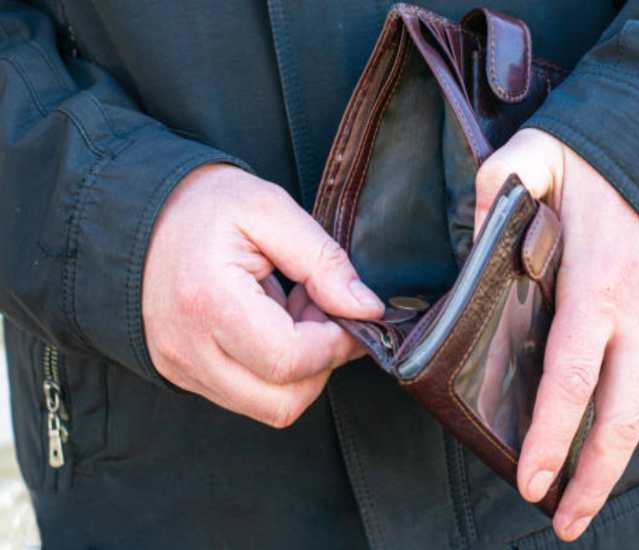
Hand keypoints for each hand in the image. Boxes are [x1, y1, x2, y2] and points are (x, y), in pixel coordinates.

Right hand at [142, 164, 383, 426]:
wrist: (135, 213)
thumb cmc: (202, 205)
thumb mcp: (270, 210)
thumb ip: (324, 260)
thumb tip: (367, 310)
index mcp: (209, 302)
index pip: (290, 361)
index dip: (336, 344)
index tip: (349, 312)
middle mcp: (188, 349)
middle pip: (282, 402)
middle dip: (320, 364)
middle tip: (320, 312)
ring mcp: (181, 367)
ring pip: (268, 407)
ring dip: (298, 370)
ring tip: (292, 314)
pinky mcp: (182, 373)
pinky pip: (246, 395)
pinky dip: (273, 370)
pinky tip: (269, 325)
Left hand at [475, 129, 638, 540]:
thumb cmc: (590, 153)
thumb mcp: (527, 158)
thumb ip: (489, 195)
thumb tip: (466, 248)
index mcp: (598, 285)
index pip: (572, 378)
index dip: (551, 436)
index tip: (531, 481)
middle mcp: (635, 313)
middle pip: (623, 418)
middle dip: (595, 480)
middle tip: (563, 521)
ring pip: (634, 400)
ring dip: (606, 450)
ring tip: (574, 485)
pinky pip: (638, 369)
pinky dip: (612, 401)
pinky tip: (584, 416)